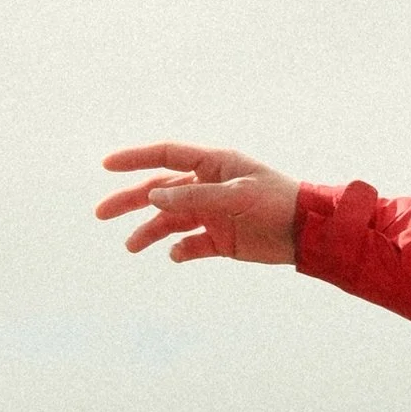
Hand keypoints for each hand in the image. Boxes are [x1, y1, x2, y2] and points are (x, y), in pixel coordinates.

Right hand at [95, 142, 302, 263]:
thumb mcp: (234, 195)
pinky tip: (175, 256)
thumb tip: (153, 195)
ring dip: (150, 232)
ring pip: (171, 220)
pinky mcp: (222, 240)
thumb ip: (193, 195)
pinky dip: (181, 251)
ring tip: (131, 246)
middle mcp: (208, 186)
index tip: (106, 165)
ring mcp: (213, 213)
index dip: (135, 159)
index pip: (165, 156)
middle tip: (100, 214)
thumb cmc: (277, 202)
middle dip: (129, 201)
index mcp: (212, 164)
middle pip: (159, 191)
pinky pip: (193, 245)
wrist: (309, 233)